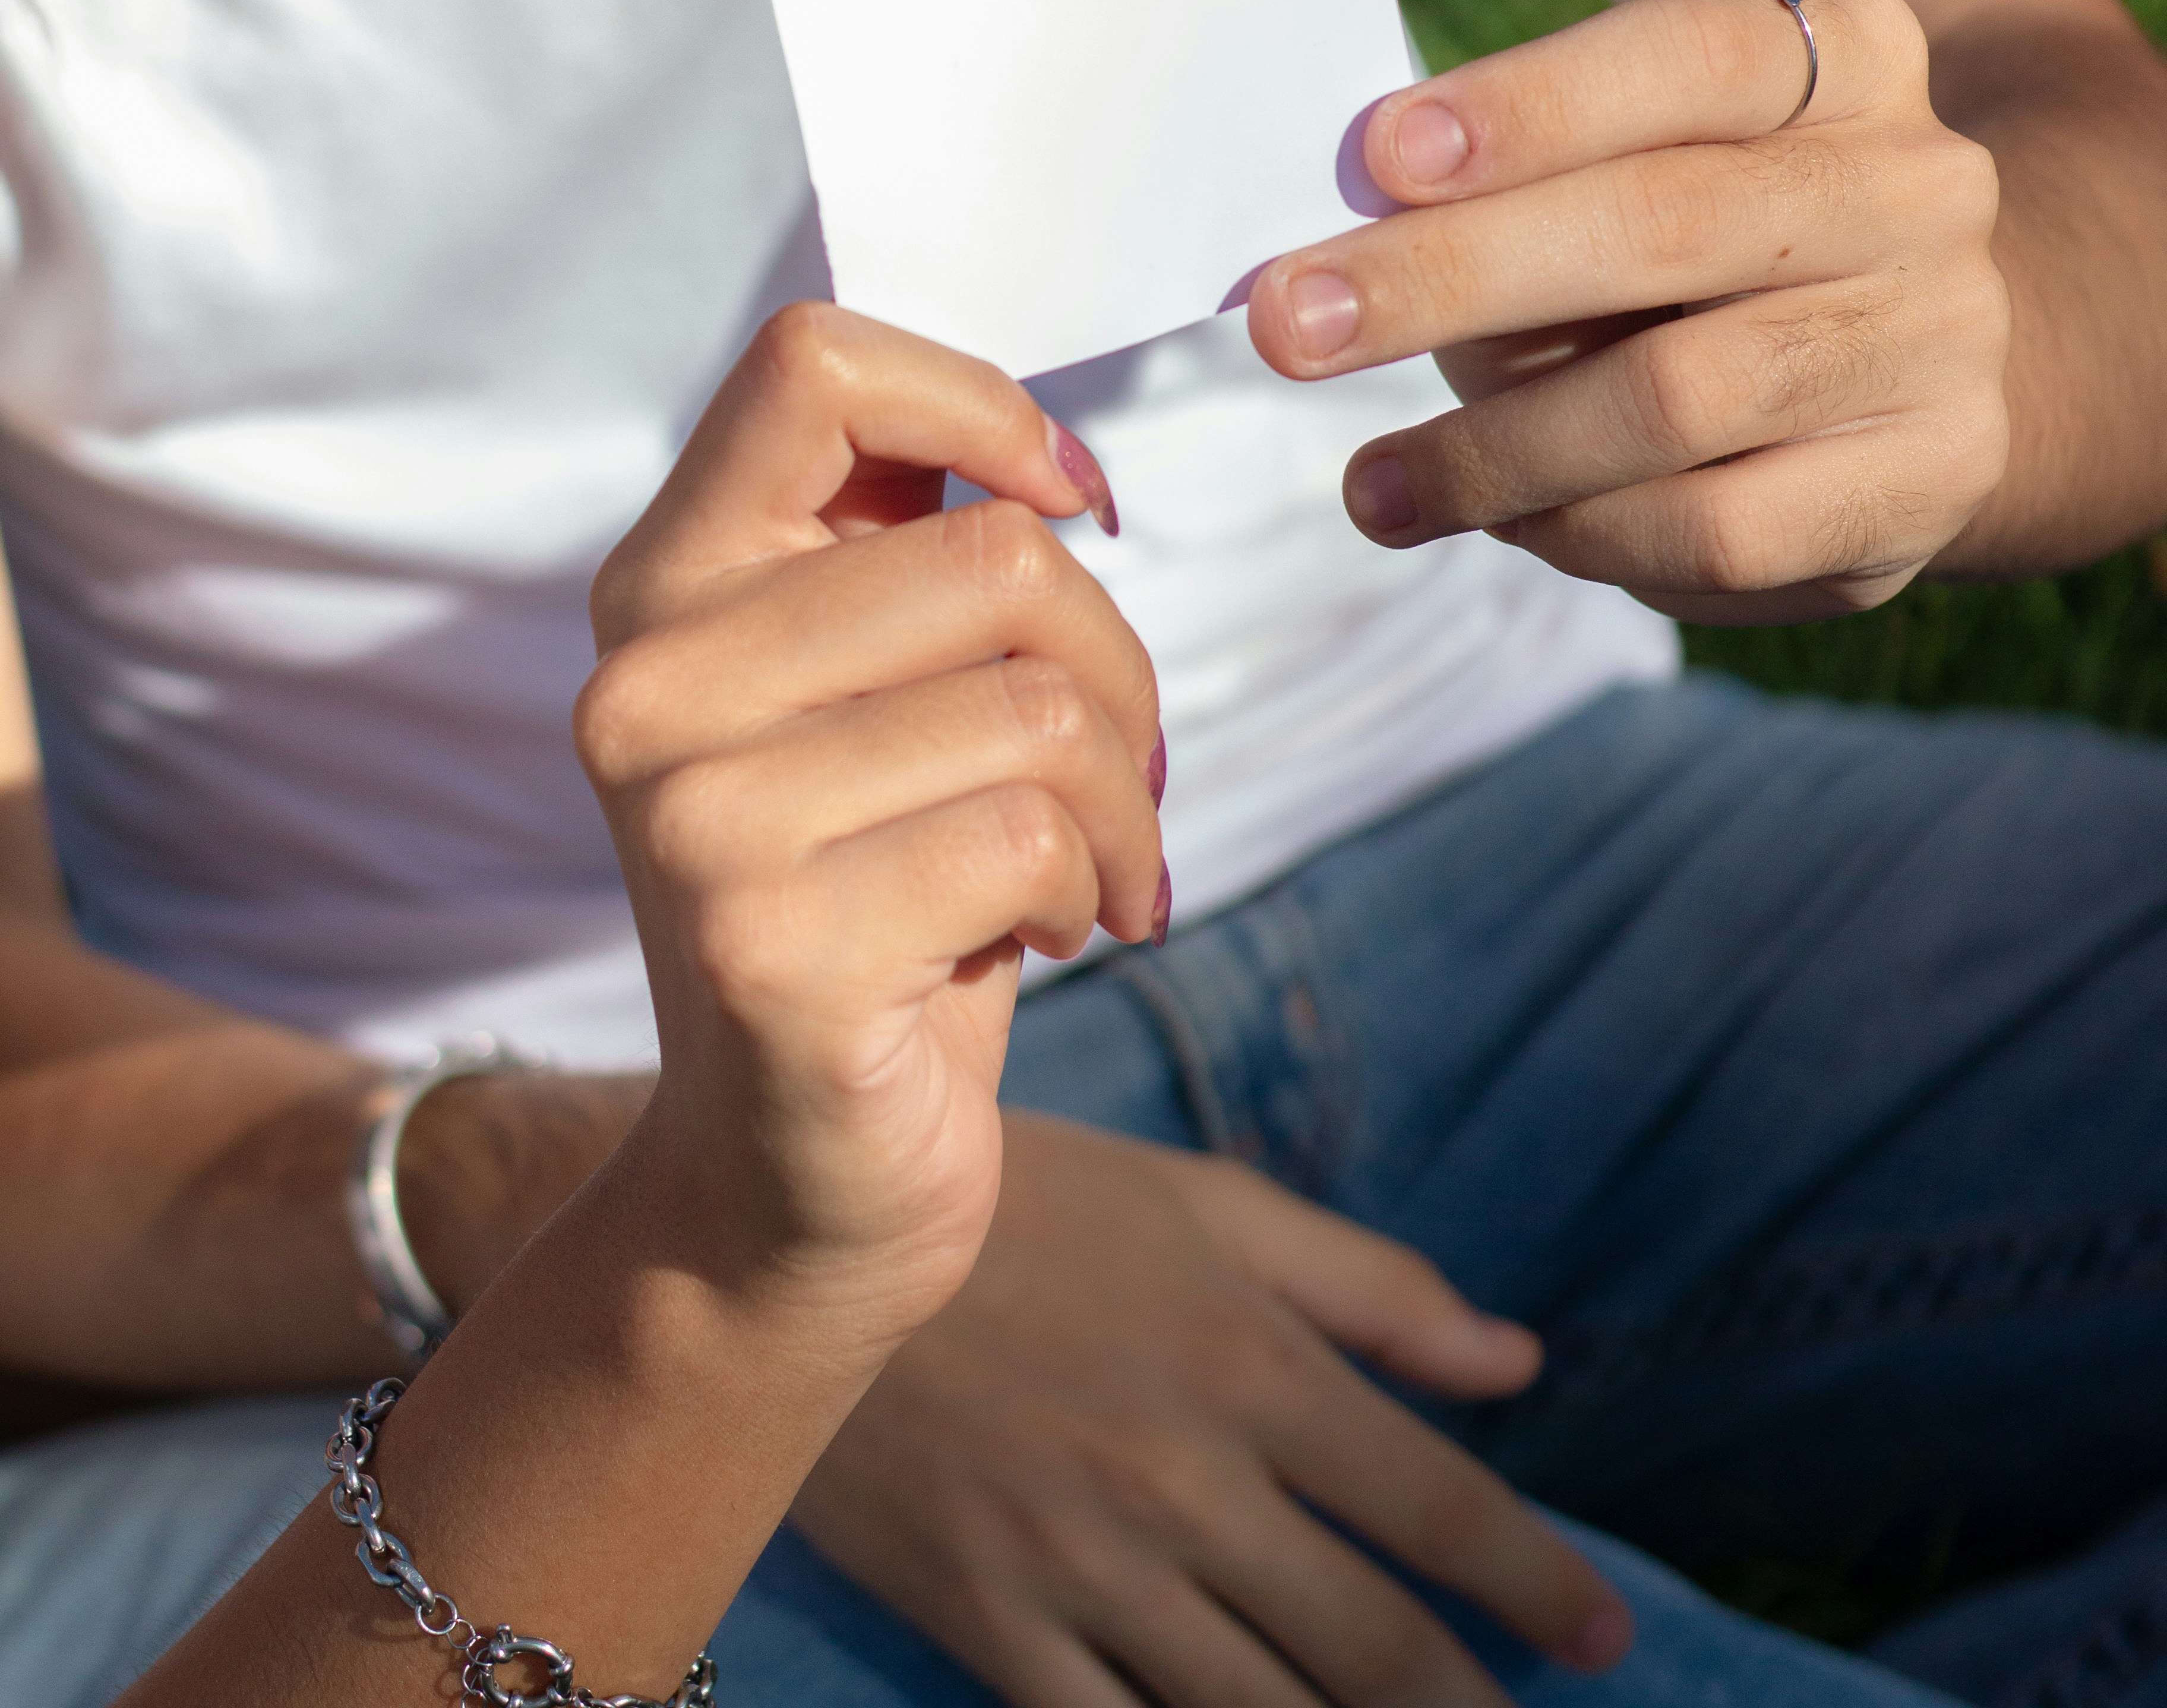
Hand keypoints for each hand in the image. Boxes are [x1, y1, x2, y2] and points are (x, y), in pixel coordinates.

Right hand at [578, 307, 1162, 1342]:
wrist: (779, 1196)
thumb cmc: (877, 903)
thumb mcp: (868, 702)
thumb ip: (904, 558)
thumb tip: (1047, 462)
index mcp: (666, 582)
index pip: (813, 360)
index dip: (980, 406)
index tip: (1065, 503)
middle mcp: (646, 682)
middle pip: (995, 552)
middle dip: (1114, 663)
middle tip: (1114, 771)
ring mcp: (695, 818)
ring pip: (1038, 704)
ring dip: (1120, 800)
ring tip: (1084, 871)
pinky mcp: (770, 947)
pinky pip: (1030, 835)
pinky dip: (1090, 889)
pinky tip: (1042, 942)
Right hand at [796, 1112, 1631, 1705]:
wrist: (812, 1242)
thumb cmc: (1031, 1206)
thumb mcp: (1207, 1205)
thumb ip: (1369, 1289)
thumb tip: (1516, 1364)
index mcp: (1250, 1365)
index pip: (1439, 1508)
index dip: (1542, 1585)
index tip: (1613, 1636)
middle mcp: (1187, 1482)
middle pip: (1375, 1647)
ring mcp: (1088, 1571)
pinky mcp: (996, 1630)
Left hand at [1248, 0, 2009, 625]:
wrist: (1907, 344)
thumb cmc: (1703, 228)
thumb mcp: (1627, 158)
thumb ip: (1507, 183)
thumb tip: (1331, 267)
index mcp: (1848, 52)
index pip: (1694, 52)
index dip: (1531, 104)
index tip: (1373, 156)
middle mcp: (1919, 182)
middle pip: (1666, 223)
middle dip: (1449, 280)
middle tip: (1286, 325)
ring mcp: (1940, 336)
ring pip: (1680, 398)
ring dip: (1492, 448)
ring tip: (1371, 485)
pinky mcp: (1930, 481)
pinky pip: (1717, 526)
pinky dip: (1584, 532)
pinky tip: (1503, 523)